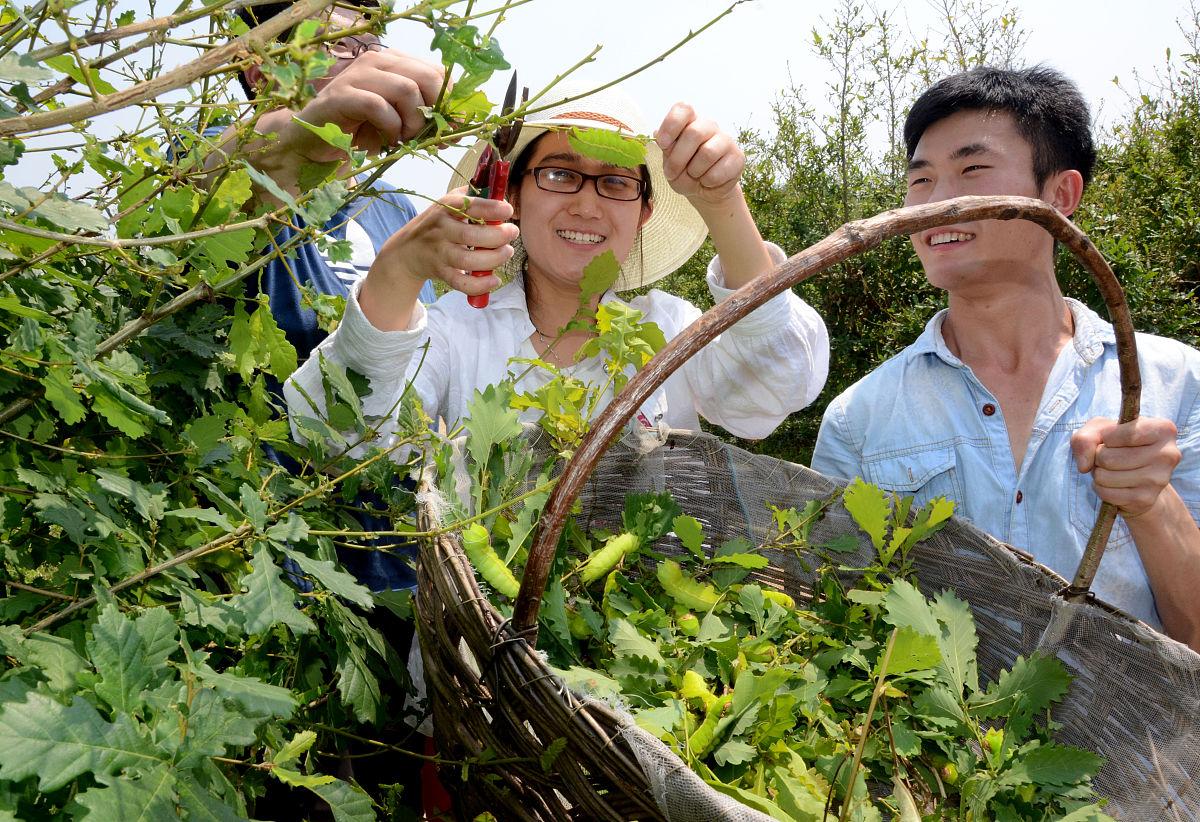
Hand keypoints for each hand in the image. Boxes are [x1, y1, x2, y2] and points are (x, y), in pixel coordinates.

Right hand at [267, 49, 444, 163]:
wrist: (314, 143)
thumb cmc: (360, 133)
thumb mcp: (401, 125)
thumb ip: (427, 121)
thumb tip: (461, 128)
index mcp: (395, 63)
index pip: (438, 72)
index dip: (450, 102)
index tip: (450, 129)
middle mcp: (377, 61)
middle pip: (427, 76)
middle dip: (434, 113)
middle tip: (423, 136)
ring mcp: (358, 75)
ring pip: (407, 89)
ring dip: (411, 123)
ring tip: (400, 139)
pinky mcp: (342, 95)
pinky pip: (379, 107)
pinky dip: (389, 129)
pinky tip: (384, 141)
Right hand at [373, 187, 517, 295]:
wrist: (407, 250)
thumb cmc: (438, 223)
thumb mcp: (448, 203)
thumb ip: (472, 197)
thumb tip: (501, 194)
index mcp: (445, 208)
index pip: (468, 205)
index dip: (490, 208)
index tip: (508, 210)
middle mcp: (441, 230)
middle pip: (470, 236)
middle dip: (497, 236)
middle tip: (512, 232)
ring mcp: (440, 253)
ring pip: (467, 261)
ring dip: (493, 259)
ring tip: (507, 252)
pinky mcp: (441, 272)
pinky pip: (460, 282)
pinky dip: (479, 285)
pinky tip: (494, 279)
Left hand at [654, 103, 743, 206]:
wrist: (705, 191)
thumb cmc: (684, 173)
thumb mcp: (669, 163)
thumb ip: (666, 149)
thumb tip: (657, 133)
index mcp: (690, 122)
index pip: (683, 109)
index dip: (671, 125)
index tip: (663, 144)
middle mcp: (709, 126)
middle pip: (694, 133)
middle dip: (678, 159)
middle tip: (672, 173)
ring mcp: (725, 140)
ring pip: (707, 153)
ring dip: (694, 172)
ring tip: (694, 176)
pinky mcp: (738, 157)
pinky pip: (718, 172)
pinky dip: (707, 182)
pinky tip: (708, 181)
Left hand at [1071, 416, 1181, 518]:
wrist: (1138, 478)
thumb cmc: (1118, 445)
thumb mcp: (1099, 430)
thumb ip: (1085, 438)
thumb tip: (1084, 465)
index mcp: (1163, 430)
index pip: (1124, 434)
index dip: (1106, 438)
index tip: (1110, 439)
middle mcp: (1167, 455)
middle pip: (1108, 458)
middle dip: (1099, 458)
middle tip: (1109, 458)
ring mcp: (1159, 479)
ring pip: (1105, 477)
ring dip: (1099, 474)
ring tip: (1112, 470)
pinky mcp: (1146, 499)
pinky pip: (1106, 493)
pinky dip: (1101, 488)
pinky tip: (1114, 484)